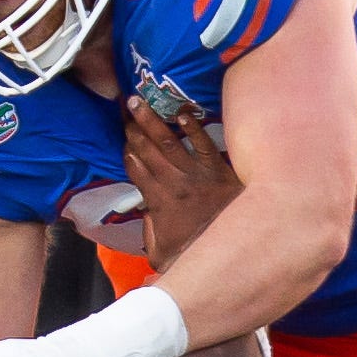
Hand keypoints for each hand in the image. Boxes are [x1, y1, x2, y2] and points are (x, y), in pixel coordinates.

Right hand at [121, 94, 239, 263]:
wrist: (235, 251)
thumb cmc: (196, 253)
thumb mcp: (159, 254)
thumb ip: (148, 234)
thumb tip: (146, 216)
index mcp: (158, 202)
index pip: (136, 170)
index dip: (127, 153)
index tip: (122, 138)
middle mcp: (174, 183)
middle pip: (148, 150)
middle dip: (134, 129)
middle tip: (126, 109)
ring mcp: (197, 174)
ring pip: (169, 142)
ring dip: (152, 121)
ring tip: (139, 102)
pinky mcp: (219, 169)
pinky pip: (204, 144)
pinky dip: (193, 128)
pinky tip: (182, 113)